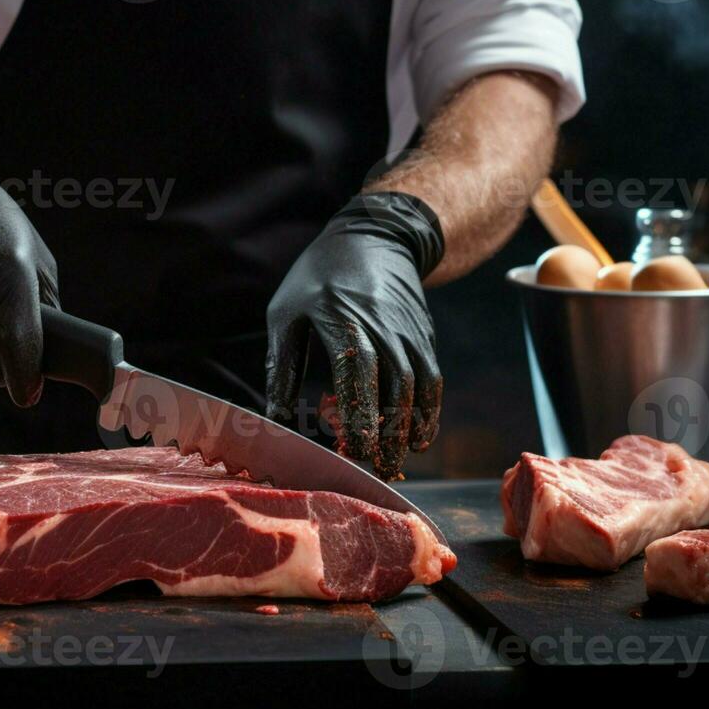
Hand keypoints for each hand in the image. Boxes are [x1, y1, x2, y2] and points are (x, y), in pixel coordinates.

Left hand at [265, 193, 444, 478]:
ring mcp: (409, 332)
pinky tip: (419, 437)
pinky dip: (430, 411)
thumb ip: (283, 366)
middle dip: (386, 433)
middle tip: (375, 470)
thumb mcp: (287, 313)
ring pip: (418, 389)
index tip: (352, 449)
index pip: (356, 375)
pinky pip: (432, 379)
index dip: (358, 415)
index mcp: (344, 321)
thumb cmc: (318, 278)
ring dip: (410, 429)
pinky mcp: (423, 337)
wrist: (375, 238)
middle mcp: (383, 328)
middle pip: (393, 389)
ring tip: (396, 461)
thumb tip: (275, 419)